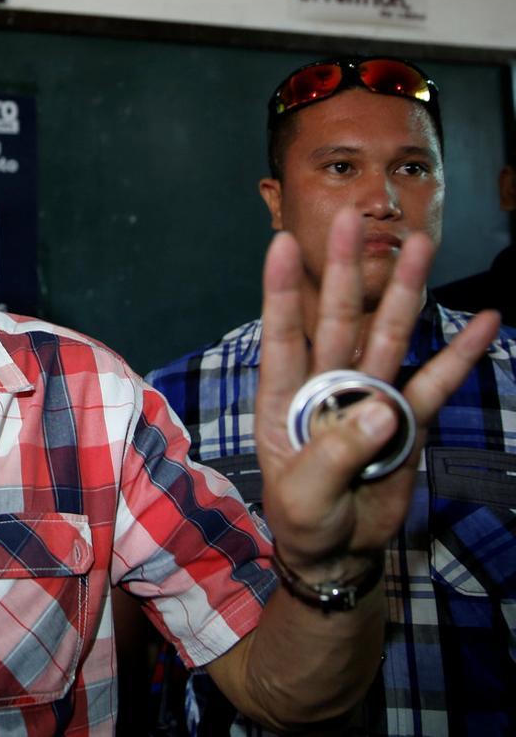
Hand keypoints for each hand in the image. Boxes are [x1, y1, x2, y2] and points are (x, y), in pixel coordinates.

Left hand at [254, 210, 499, 575]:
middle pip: (337, 318)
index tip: (281, 242)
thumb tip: (380, 407)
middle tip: (352, 219)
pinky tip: (486, 320)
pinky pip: (436, 382)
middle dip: (344, 269)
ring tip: (422, 245)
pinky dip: (460, 353)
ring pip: (388, 335)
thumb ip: (336, 452)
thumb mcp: (305, 495)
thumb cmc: (305, 519)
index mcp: (284, 397)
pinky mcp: (405, 418)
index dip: (281, 291)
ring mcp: (368, 395)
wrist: (338, 549)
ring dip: (405, 292)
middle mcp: (325, 384)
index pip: (282, 335)